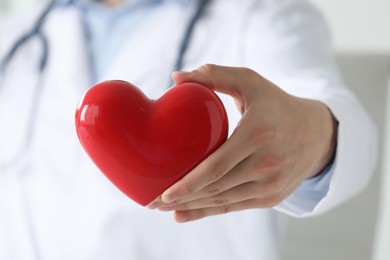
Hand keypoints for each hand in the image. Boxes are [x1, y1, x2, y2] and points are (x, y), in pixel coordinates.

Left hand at [148, 64, 336, 221]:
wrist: (316, 133)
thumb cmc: (276, 104)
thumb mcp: (250, 81)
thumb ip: (214, 74)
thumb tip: (176, 78)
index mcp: (258, 134)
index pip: (217, 166)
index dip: (189, 183)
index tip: (163, 193)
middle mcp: (268, 163)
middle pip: (217, 188)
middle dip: (182, 199)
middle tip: (152, 203)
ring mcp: (272, 184)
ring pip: (224, 202)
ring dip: (192, 207)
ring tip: (164, 210)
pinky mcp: (273, 197)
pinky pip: (235, 207)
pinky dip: (208, 212)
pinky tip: (185, 215)